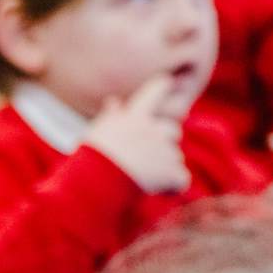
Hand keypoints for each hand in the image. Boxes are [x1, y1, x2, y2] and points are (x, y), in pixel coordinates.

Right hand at [84, 76, 189, 193]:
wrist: (95, 183)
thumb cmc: (91, 158)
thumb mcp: (98, 133)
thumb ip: (111, 116)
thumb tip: (113, 101)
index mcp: (135, 117)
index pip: (156, 90)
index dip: (163, 87)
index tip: (169, 82)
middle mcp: (154, 130)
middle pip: (173, 130)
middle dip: (165, 143)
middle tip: (148, 158)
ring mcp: (164, 151)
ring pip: (175, 157)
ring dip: (166, 167)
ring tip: (146, 179)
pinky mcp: (172, 172)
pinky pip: (181, 179)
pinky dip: (174, 186)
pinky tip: (161, 191)